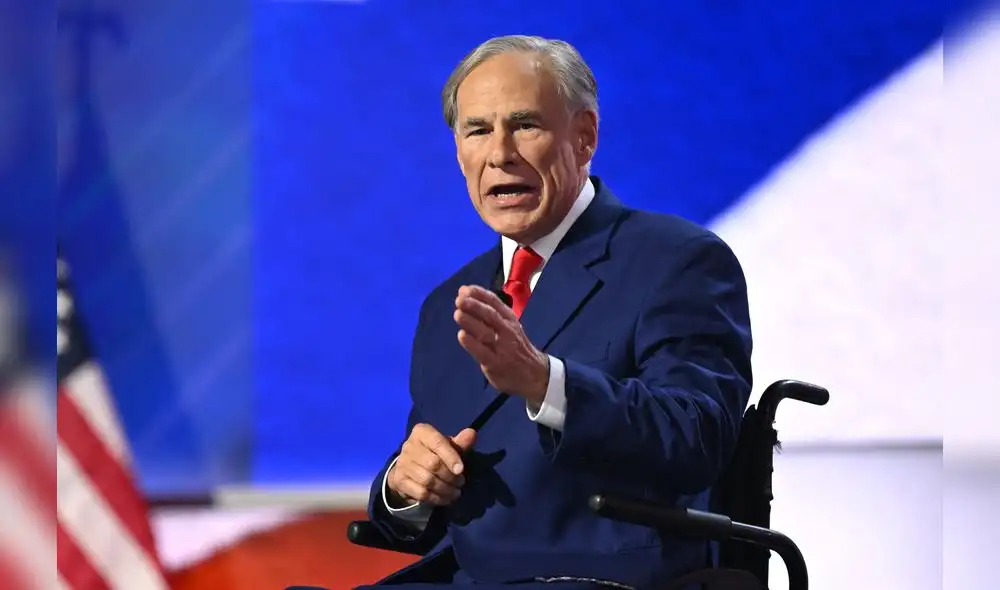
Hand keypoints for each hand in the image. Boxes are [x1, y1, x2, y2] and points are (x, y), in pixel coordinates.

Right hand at [386, 424, 476, 506]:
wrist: (409, 468)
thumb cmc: (434, 453)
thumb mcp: (448, 447)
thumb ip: (460, 443)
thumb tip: (472, 433)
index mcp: (422, 432)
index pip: (437, 442)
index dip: (451, 456)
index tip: (461, 470)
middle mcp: (409, 446)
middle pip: (433, 463)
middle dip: (450, 476)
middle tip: (460, 482)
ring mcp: (402, 464)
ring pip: (427, 480)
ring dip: (445, 489)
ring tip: (455, 492)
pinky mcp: (399, 481)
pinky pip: (421, 493)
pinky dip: (436, 498)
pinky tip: (445, 499)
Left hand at [454, 285, 548, 404]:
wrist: (534, 373)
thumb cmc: (515, 346)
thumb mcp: (509, 325)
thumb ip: (489, 312)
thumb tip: (464, 293)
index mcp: (509, 319)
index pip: (494, 302)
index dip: (479, 294)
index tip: (464, 289)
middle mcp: (507, 331)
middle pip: (490, 315)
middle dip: (474, 306)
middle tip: (459, 300)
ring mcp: (502, 348)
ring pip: (485, 332)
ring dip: (470, 322)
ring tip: (457, 314)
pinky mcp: (495, 364)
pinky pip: (482, 352)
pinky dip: (471, 343)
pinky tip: (461, 335)